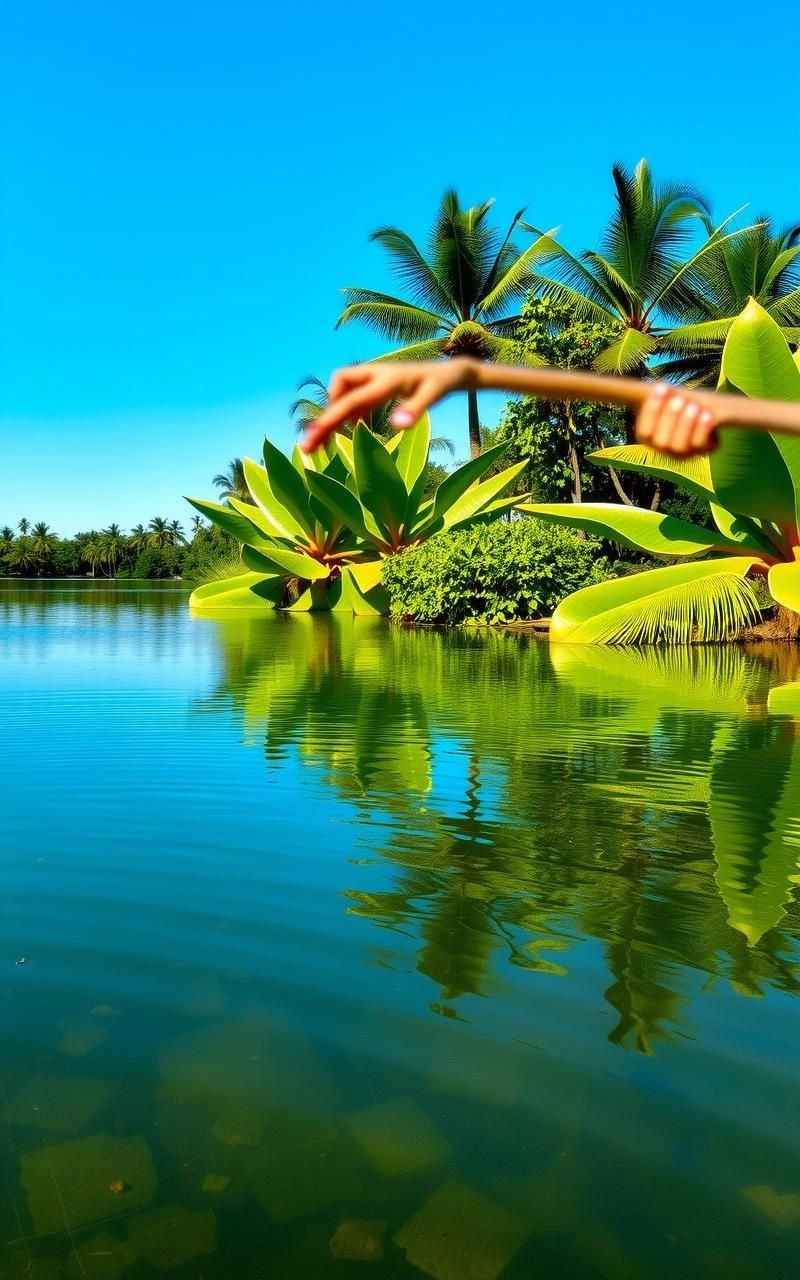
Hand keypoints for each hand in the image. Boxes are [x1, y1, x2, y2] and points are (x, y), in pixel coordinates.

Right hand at [300, 359, 477, 452]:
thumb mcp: (434, 396)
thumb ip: (415, 409)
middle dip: (325, 418)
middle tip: (310, 447)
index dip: (329, 418)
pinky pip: (353, 397)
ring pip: (342, 394)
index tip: (312, 437)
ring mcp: (373, 379)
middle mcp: (374, 376)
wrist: (448, 371)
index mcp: (385, 380)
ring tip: (326, 443)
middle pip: (339, 392)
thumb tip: (397, 425)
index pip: (350, 400)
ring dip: (334, 415)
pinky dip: (348, 412)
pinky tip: (354, 428)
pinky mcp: (376, 385)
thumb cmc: (442, 383)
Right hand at [635, 385, 718, 456]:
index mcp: (651, 437)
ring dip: (687, 425)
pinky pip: (701, 447)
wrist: (706, 412)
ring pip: (680, 447)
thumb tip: (629, 384)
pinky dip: (704, 430)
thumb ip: (654, 395)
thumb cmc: (680, 402)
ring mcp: (684, 454)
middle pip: (661, 442)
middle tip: (680, 398)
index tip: (660, 388)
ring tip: (694, 405)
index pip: (645, 432)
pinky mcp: (703, 452)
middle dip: (671, 418)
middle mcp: (664, 450)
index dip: (652, 411)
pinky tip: (708, 414)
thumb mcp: (666, 398)